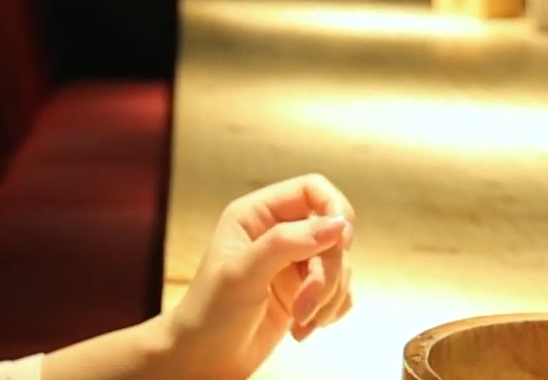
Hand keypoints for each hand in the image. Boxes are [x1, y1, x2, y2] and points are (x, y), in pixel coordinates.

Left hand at [160, 173, 355, 379]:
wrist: (205, 358)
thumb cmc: (211, 312)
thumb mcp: (243, 273)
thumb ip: (287, 243)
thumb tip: (337, 223)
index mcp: (256, 214)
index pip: (312, 189)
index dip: (335, 209)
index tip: (342, 243)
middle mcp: (277, 232)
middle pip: (333, 233)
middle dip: (328, 273)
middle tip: (305, 304)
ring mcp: (293, 262)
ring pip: (340, 265)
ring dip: (328, 297)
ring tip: (300, 322)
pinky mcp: (305, 291)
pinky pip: (341, 291)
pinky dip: (331, 310)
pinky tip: (304, 327)